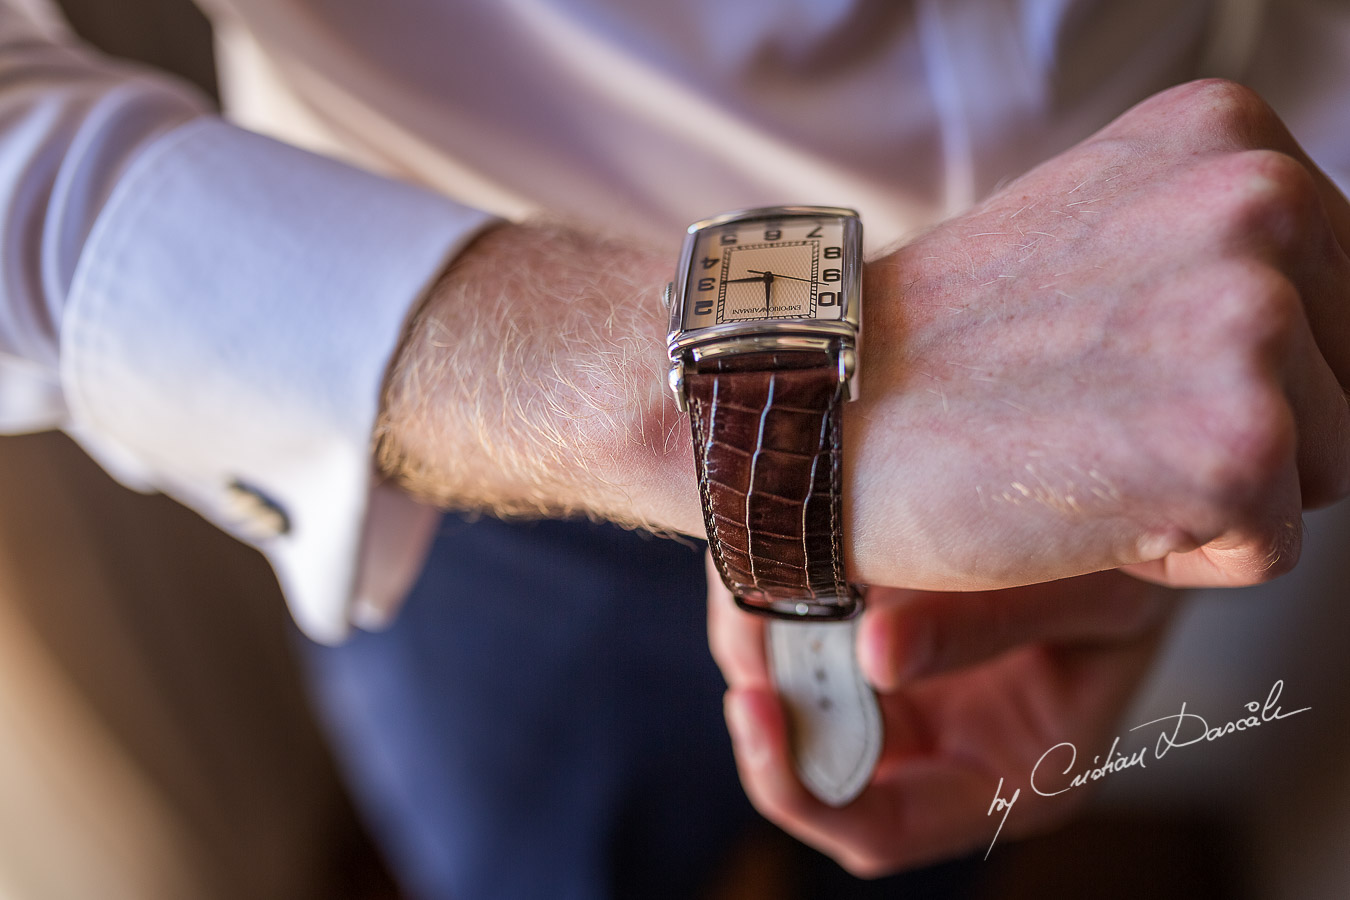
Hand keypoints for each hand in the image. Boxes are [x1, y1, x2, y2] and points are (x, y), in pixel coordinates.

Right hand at [379, 79, 1349, 593]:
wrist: (809, 404)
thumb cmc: (936, 354)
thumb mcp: (1101, 240)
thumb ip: (1220, 260)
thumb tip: (1308, 338)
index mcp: (1231, 135)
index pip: (1336, 307)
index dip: (1228, 376)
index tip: (1108, 369)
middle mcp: (1264, 196)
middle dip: (1238, 436)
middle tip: (1087, 417)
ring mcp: (1252, 313)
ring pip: (1326, 470)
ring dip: (1206, 495)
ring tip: (1076, 451)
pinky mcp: (1236, 437)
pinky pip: (1269, 550)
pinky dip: (1171, 558)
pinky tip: (1070, 499)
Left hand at [708, 558, 1177, 875]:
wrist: (1148, 512)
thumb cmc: (1148, 567)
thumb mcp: (1092, 595)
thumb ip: (989, 624)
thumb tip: (874, 651)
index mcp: (1007, 779)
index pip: (877, 827)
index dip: (801, 785)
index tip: (756, 703)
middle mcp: (948, 755)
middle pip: (816, 769)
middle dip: (767, 700)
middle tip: (740, 617)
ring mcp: (912, 701)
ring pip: (797, 696)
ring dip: (761, 642)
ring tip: (749, 565)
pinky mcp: (886, 643)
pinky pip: (806, 635)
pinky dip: (780, 598)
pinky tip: (773, 545)